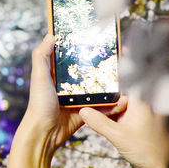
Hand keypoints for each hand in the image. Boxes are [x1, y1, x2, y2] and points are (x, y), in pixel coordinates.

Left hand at [22, 33, 126, 149]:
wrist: (45, 133)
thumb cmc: (39, 105)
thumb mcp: (39, 77)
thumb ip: (41, 56)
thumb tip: (50, 35)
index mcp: (58, 73)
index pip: (73, 55)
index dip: (83, 45)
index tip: (99, 34)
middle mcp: (70, 83)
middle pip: (91, 70)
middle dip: (105, 64)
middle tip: (122, 55)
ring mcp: (80, 97)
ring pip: (101, 87)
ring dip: (114, 84)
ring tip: (129, 77)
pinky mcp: (88, 111)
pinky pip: (104, 105)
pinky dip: (113, 103)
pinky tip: (124, 99)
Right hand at [79, 95, 168, 167]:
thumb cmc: (145, 151)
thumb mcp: (116, 136)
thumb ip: (99, 122)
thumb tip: (83, 111)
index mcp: (142, 104)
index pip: (121, 90)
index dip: (106, 94)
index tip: (93, 99)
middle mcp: (145, 107)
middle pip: (121, 100)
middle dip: (107, 106)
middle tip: (92, 111)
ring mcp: (145, 117)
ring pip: (123, 110)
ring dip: (111, 115)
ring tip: (99, 121)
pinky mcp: (143, 127)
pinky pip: (127, 119)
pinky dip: (117, 122)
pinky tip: (111, 130)